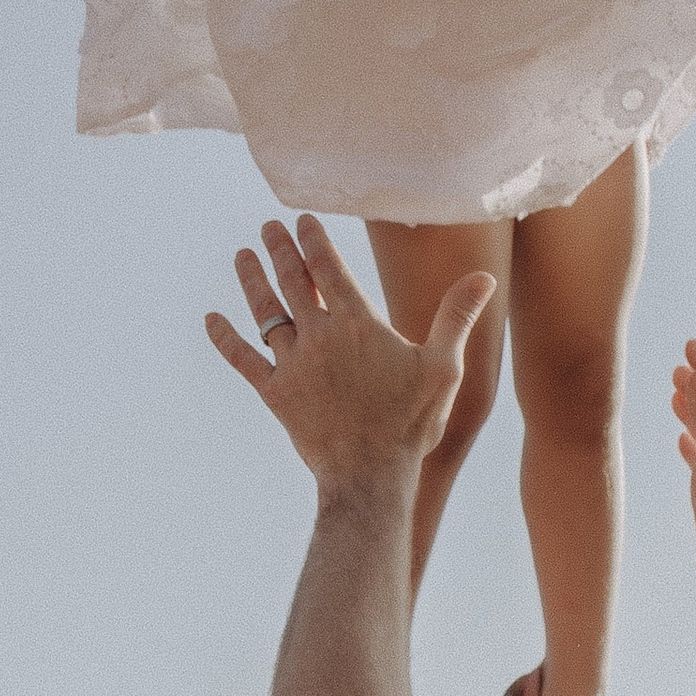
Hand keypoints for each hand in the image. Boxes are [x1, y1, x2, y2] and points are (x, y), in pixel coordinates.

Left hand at [208, 216, 491, 498]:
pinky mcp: (275, 392)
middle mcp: (319, 336)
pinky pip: (243, 358)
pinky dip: (224, 338)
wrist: (369, 475)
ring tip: (242, 256)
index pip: (328, 268)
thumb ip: (457, 317)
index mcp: (358, 324)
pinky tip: (211, 319)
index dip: (314, 240)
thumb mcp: (444, 367)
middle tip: (268, 227)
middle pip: (292, 281)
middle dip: (280, 250)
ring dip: (252, 281)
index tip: (302, 220)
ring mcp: (293, 364)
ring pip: (265, 312)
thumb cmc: (411, 422)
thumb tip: (484, 277)